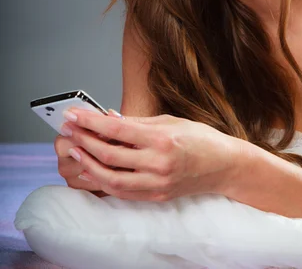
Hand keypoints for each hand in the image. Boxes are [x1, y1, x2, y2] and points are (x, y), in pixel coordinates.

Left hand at [60, 109, 239, 201]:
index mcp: (162, 139)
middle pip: (110, 155)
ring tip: (75, 150)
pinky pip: (122, 191)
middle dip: (84, 141)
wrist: (224, 166)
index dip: (91, 122)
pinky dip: (103, 181)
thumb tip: (108, 118)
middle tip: (68, 129)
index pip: (117, 130)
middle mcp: (158, 163)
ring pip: (111, 179)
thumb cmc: (199, 138)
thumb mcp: (170, 121)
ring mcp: (157, 183)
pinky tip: (92, 169)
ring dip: (89, 164)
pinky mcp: (156, 195)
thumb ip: (137, 122)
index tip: (73, 114)